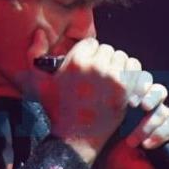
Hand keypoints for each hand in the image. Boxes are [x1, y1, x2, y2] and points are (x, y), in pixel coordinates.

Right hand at [29, 36, 151, 164]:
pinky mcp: (125, 89)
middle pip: (107, 49)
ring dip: (117, 66)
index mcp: (76, 61)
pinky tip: (122, 83)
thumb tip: (39, 32)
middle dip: (103, 60)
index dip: (89, 55)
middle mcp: (95, 66)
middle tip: (98, 76)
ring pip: (121, 57)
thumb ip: (34, 55)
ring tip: (109, 79)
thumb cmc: (58, 109)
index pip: (91, 43)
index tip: (86, 68)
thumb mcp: (39, 82)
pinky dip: (131, 73)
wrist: (76, 136)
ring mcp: (112, 77)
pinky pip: (134, 68)